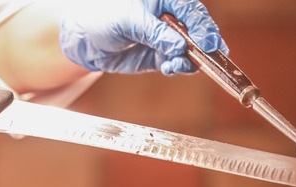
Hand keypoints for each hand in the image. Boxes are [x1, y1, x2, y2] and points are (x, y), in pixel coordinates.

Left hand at [59, 0, 227, 75]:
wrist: (85, 39)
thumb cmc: (103, 17)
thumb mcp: (128, 21)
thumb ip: (154, 33)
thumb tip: (178, 47)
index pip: (191, 9)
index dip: (202, 24)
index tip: (206, 41)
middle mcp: (170, 17)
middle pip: (198, 29)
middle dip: (206, 44)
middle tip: (209, 56)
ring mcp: (167, 38)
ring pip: (191, 49)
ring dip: (190, 59)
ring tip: (178, 65)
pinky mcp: (161, 56)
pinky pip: (177, 63)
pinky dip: (177, 67)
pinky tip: (169, 68)